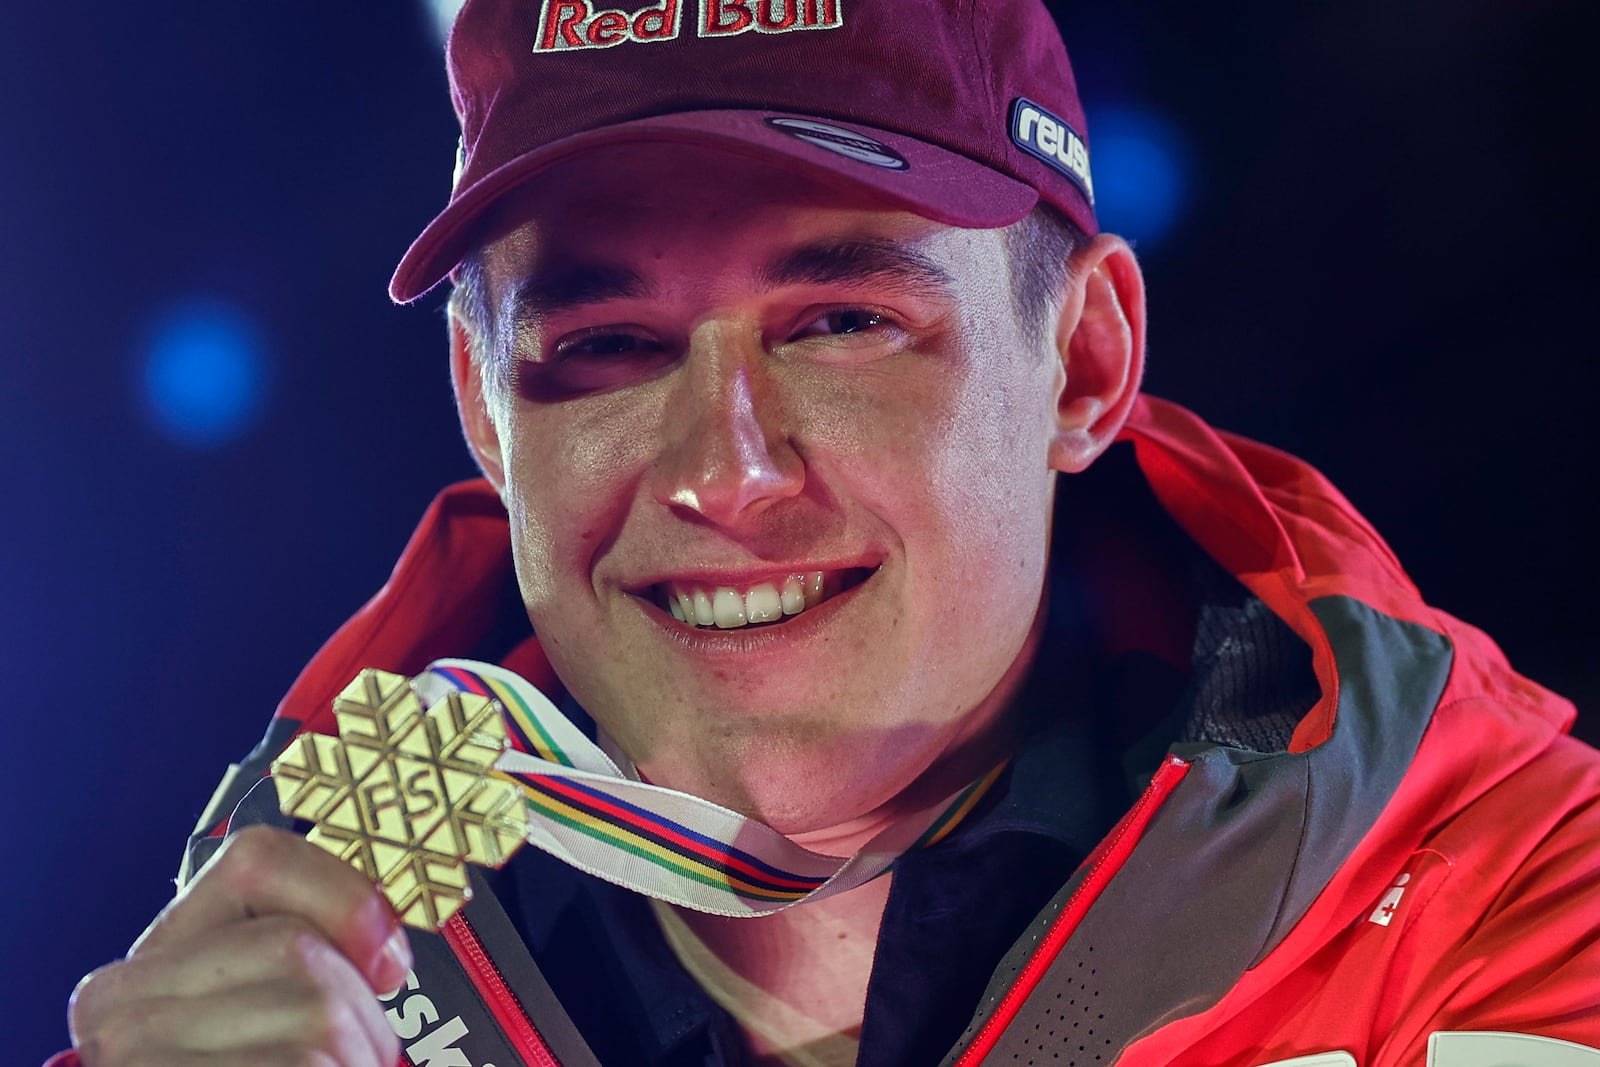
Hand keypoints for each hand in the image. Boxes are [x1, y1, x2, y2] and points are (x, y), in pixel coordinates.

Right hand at [68, 825, 410, 1065]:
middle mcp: (121, 1006)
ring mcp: (137, 1059)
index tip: (385, 953)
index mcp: (147, 965)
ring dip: (359, 1057)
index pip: (257, 858)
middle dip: (362, 1012)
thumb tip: (384, 936)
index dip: (343, 893)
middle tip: (351, 1059)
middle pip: (303, 950)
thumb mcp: (264, 1020)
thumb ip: (298, 965)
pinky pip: (310, 1064)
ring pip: (318, 1010)